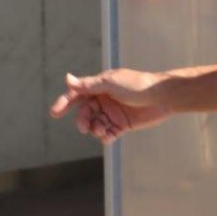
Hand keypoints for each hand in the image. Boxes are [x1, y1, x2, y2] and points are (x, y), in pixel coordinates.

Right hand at [49, 70, 172, 144]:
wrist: (162, 97)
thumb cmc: (136, 85)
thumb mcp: (110, 83)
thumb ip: (88, 85)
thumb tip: (67, 78)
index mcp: (99, 86)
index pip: (77, 94)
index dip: (65, 102)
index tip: (54, 112)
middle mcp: (104, 99)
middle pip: (85, 112)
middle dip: (82, 120)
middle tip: (85, 127)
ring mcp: (113, 112)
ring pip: (96, 124)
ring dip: (95, 129)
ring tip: (101, 130)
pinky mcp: (123, 124)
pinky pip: (108, 133)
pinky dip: (105, 137)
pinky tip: (107, 137)